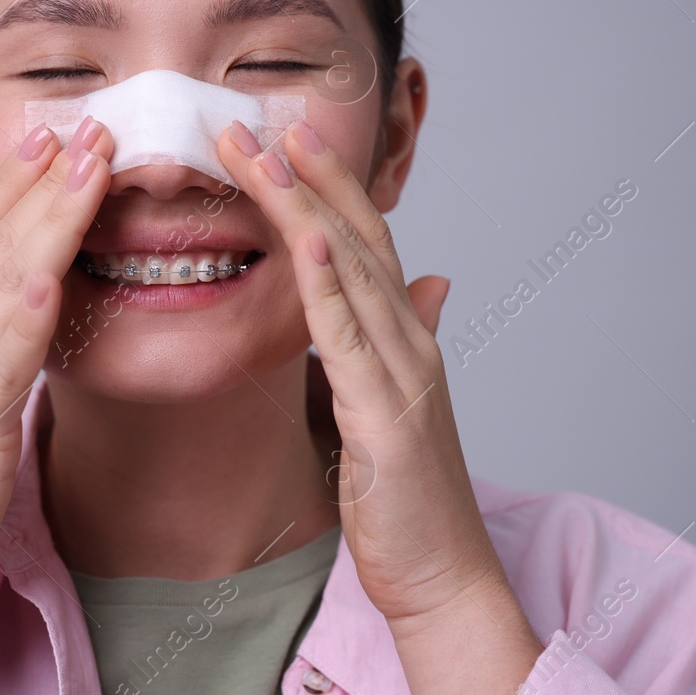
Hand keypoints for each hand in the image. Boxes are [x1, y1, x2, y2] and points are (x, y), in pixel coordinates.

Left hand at [214, 119, 513, 630]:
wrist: (441, 576)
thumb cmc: (406, 499)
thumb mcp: (393, 407)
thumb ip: (398, 341)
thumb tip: (426, 285)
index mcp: (402, 336)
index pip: (362, 240)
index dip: (324, 184)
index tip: (279, 135)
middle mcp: (409, 340)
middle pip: (356, 236)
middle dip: (306, 173)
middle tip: (255, 118)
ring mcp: (404, 373)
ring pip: (352, 271)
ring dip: (308, 206)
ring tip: (266, 152)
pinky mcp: (388, 415)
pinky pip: (352, 338)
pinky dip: (330, 285)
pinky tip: (306, 242)